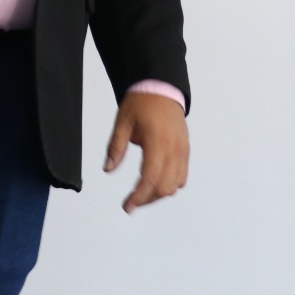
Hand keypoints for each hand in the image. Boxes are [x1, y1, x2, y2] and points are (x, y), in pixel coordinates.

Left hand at [104, 93, 188, 214]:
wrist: (161, 87)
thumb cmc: (141, 103)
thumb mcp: (122, 122)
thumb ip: (115, 147)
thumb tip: (108, 170)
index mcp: (156, 141)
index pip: (150, 178)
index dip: (139, 196)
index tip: (127, 206)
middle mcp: (173, 148)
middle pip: (165, 187)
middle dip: (147, 198)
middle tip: (131, 201)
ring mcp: (182, 150)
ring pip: (176, 185)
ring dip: (159, 193)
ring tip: (142, 192)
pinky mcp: (186, 150)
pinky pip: (182, 176)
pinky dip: (171, 184)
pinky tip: (156, 181)